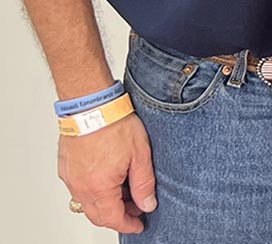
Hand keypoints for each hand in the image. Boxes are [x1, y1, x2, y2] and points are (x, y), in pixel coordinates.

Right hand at [59, 112, 155, 232]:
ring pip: (87, 202)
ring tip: (124, 189)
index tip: (138, 225)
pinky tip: (107, 177)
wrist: (92, 105)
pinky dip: (94, 190)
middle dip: (117, 215)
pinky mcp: (65, 167)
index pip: (112, 218)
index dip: (128, 224)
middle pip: (97, 214)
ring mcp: (70, 177)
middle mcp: (80, 186)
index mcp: (99, 187)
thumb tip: (147, 204)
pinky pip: (78, 188)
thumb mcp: (140, 154)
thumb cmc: (114, 124)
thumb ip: (144, 183)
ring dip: (105, 203)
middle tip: (135, 207)